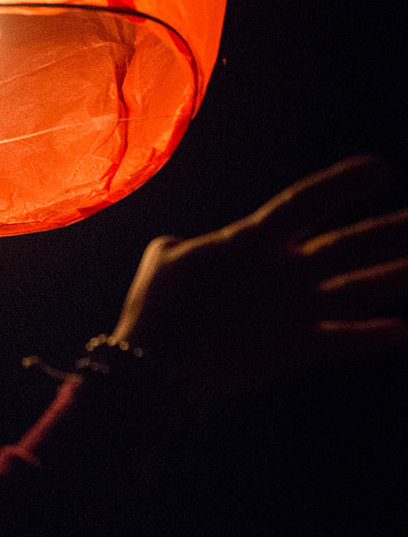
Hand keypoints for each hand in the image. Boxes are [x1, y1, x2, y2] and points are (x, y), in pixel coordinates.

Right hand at [111, 157, 407, 406]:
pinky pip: (340, 341)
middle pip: (349, 245)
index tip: (379, 168)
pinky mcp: (290, 349)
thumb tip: (193, 245)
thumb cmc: (153, 308)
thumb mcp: (164, 257)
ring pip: (357, 288)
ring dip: (395, 275)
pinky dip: (369, 337)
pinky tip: (401, 332)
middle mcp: (282, 270)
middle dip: (391, 230)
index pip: (305, 200)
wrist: (153, 368)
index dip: (342, 183)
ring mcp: (292, 311)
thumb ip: (193, 244)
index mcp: (249, 240)